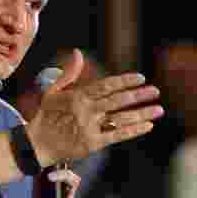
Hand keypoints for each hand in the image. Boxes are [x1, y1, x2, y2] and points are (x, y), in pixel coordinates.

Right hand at [26, 48, 162, 166]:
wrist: (38, 144)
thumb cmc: (47, 116)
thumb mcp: (53, 92)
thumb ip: (69, 73)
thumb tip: (78, 53)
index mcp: (77, 97)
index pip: (105, 86)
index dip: (124, 81)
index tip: (141, 78)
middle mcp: (85, 111)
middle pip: (117, 101)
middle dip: (138, 95)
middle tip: (155, 91)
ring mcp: (89, 128)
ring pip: (120, 119)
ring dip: (141, 113)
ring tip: (158, 109)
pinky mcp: (92, 144)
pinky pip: (117, 136)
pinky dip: (133, 131)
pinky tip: (147, 125)